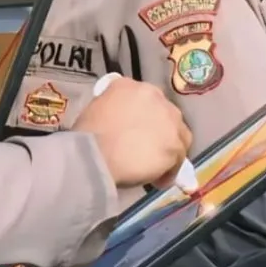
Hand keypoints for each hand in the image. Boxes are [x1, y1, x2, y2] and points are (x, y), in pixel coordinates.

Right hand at [74, 78, 191, 188]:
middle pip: (168, 116)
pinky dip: (169, 171)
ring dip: (168, 149)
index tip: (137, 132)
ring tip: (154, 167)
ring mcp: (169, 121)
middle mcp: (157, 98)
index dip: (145, 118)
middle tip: (146, 149)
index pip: (149, 101)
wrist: (94, 154)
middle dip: (160, 132)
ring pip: (178, 136)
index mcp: (134, 87)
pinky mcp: (175, 145)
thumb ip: (115, 107)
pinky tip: (156, 180)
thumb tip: (121, 119)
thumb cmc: (87, 134)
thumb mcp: (98, 108)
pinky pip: (178, 160)